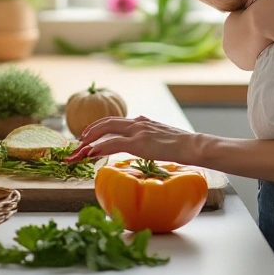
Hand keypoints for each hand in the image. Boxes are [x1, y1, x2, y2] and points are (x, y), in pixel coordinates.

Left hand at [65, 115, 201, 163]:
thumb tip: (143, 124)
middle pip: (107, 122)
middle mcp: (138, 123)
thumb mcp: (163, 134)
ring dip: (91, 139)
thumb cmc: (183, 145)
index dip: (101, 127)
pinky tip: (91, 153)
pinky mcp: (138, 143)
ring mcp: (138, 131)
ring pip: (107, 130)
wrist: (193, 146)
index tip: (91, 135)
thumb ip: (150, 130)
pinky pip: (113, 143)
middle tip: (81, 140)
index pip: (117, 121)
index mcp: (143, 121)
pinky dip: (99, 147)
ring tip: (80, 148)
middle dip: (91, 131)